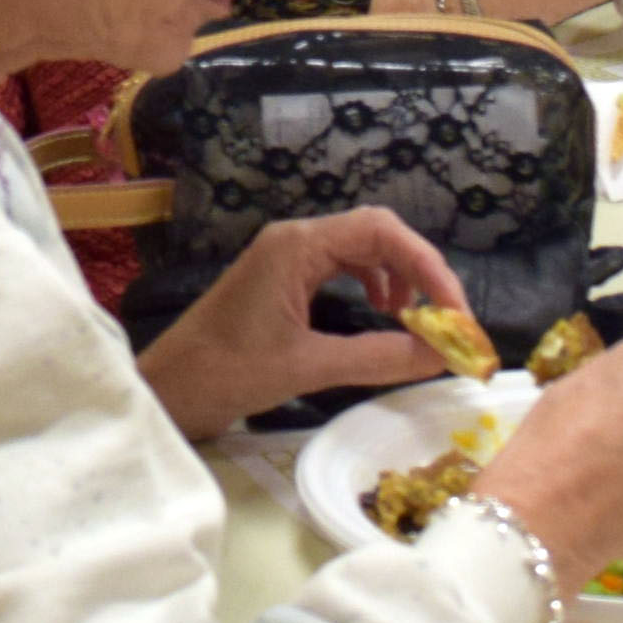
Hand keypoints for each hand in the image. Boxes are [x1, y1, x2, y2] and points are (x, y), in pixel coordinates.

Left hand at [135, 205, 471, 436]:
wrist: (168, 390)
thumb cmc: (227, 373)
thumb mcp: (309, 367)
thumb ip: (379, 357)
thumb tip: (443, 356)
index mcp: (297, 245)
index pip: (382, 231)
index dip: (429, 266)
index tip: (455, 312)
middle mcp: (294, 240)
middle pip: (377, 235)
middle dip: (419, 272)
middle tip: (447, 319)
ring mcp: (286, 258)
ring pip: (362, 251)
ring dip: (398, 279)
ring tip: (416, 321)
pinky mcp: (282, 280)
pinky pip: (342, 268)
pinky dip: (373, 287)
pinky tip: (382, 315)